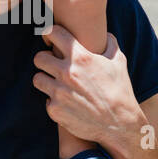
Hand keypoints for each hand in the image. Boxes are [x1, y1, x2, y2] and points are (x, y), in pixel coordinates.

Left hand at [32, 24, 141, 158]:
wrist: (120, 124)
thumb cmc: (120, 91)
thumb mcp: (119, 62)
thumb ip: (110, 44)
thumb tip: (105, 35)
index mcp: (81, 57)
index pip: (53, 34)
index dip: (50, 34)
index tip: (50, 38)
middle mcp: (67, 73)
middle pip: (39, 58)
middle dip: (45, 60)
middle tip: (52, 65)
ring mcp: (59, 92)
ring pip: (37, 78)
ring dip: (46, 80)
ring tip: (57, 84)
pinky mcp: (55, 110)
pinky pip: (46, 100)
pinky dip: (54, 102)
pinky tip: (66, 103)